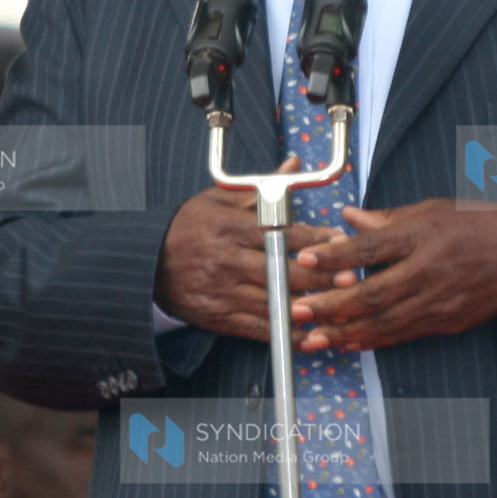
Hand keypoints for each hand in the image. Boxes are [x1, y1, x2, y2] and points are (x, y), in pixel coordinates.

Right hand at [154, 158, 341, 341]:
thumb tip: (294, 163)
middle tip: (350, 277)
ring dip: (307, 306)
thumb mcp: (218, 199)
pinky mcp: (219, 317)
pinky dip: (286, 334)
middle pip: (280, 270)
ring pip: (272, 302)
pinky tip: (309, 334)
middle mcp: (226, 260)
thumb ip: (261, 188)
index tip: (337, 241)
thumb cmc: (188, 227)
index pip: (277, 232)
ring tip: (338, 307)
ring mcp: (223, 291)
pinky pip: (259, 328)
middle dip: (318, 276)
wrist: (146, 263)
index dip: (311, 238)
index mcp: (228, 227)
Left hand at [288, 199, 496, 352]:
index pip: (373, 247)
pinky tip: (346, 344)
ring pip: (384, 321)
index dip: (337, 255)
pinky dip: (371, 341)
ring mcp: (438, 301)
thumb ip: (387, 219)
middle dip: (332, 304)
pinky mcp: (445, 322)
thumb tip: (347, 219)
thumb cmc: (478, 225)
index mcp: (425, 235)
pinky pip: (402, 335)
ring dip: (344, 332)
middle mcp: (430, 270)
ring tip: (311, 337)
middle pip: (374, 291)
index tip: (305, 260)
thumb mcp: (433, 209)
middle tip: (297, 308)